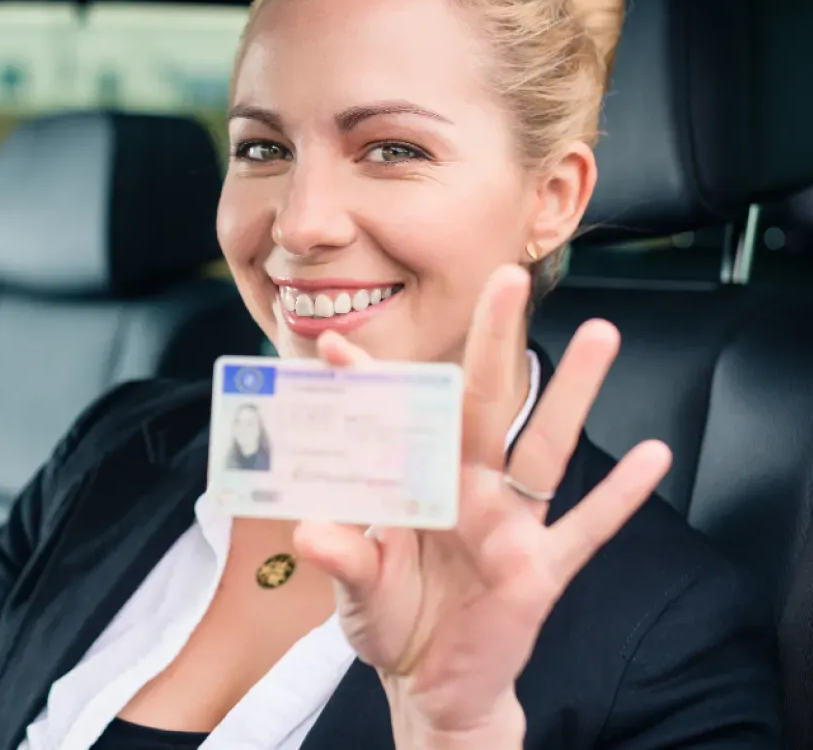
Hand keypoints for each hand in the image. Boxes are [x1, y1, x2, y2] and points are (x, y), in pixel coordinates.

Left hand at [292, 264, 671, 747]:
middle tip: (506, 279)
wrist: (434, 685)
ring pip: (544, 448)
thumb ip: (343, 558)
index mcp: (416, 485)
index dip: (367, 383)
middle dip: (493, 343)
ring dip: (573, 394)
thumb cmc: (393, 620)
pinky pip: (585, 529)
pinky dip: (619, 498)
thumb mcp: (359, 591)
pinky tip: (656, 457)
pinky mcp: (540, 570)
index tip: (332, 344)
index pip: (393, 421)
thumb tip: (308, 534)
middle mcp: (467, 490)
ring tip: (600, 335)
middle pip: (484, 404)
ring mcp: (508, 525)